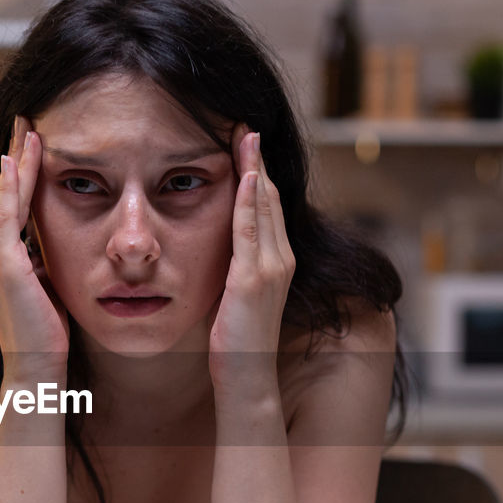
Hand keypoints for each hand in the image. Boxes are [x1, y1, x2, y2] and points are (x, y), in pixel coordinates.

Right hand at [0, 115, 69, 377]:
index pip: (9, 201)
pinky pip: (6, 216)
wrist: (37, 367)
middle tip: (27, 116)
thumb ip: (43, 256)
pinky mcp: (3, 266)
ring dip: (17, 160)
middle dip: (15, 153)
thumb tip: (56, 235)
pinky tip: (15, 160)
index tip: (32, 137)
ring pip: (4, 197)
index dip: (20, 168)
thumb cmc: (47, 331)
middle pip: (3, 191)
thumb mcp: (47, 282)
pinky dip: (10, 186)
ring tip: (28, 127)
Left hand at [208, 124, 294, 393]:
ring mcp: (271, 269)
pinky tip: (245, 176)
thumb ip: (235, 267)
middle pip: (269, 198)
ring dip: (254, 169)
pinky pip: (251, 232)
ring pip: (263, 208)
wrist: (247, 377)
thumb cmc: (236, 342)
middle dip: (258, 161)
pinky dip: (248, 201)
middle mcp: (282, 260)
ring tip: (245, 136)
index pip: (267, 207)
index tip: (246, 144)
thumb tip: (221, 248)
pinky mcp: (253, 280)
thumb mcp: (236, 295)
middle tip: (246, 125)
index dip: (258, 173)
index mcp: (278, 262)